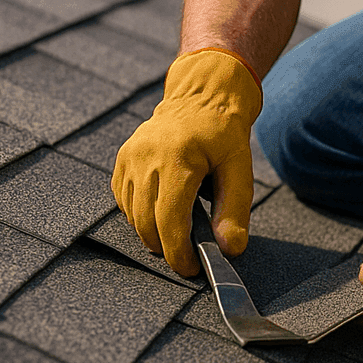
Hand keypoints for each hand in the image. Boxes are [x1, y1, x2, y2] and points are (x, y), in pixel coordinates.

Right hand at [112, 47, 261, 275]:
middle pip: (146, 223)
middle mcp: (147, 156)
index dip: (178, 253)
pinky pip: (124, 200)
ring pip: (131, 215)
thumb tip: (230, 250)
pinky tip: (160, 209)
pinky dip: (139, 214)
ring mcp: (130, 156)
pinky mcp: (123, 158)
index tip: (191, 268)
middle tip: (187, 256)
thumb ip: (234, 211)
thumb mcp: (239, 169)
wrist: (204, 94)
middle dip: (165, 248)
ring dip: (152, 232)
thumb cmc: (224, 133)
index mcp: (178, 158)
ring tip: (177, 231)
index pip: (169, 221)